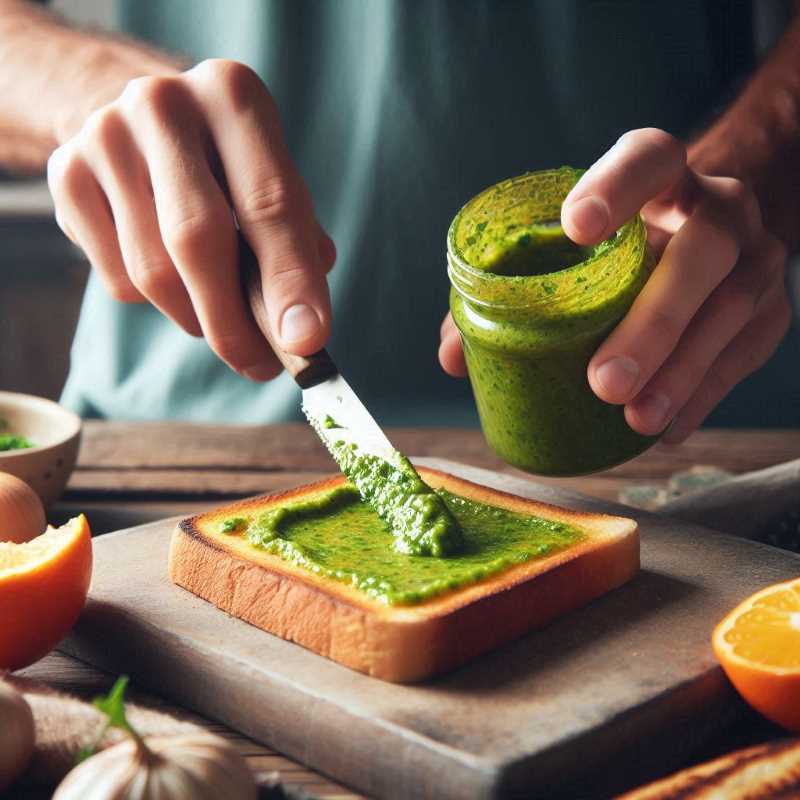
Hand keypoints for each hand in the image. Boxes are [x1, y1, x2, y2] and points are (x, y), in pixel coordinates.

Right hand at [47, 59, 335, 380]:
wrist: (140, 122)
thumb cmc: (226, 165)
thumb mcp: (271, 179)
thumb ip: (296, 243)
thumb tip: (302, 326)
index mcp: (233, 96)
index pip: (270, 203)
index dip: (291, 280)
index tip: (307, 343)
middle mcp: (164, 104)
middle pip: (198, 240)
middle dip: (234, 322)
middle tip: (260, 365)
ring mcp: (105, 136)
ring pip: (153, 270)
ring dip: (196, 319)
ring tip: (221, 325)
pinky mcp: (67, 174)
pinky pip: (116, 278)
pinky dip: (153, 302)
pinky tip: (172, 282)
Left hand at [439, 128, 790, 442]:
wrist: (715, 234)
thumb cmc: (623, 245)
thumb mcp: (576, 247)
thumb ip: (511, 290)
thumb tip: (453, 356)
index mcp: (662, 176)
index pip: (649, 158)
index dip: (616, 186)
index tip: (574, 226)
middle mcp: (718, 208)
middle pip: (703, 250)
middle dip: (654, 319)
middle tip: (603, 381)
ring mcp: (755, 258)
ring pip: (732, 308)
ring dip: (682, 370)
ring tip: (635, 418)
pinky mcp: (771, 309)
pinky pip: (745, 354)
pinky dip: (705, 393)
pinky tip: (665, 427)